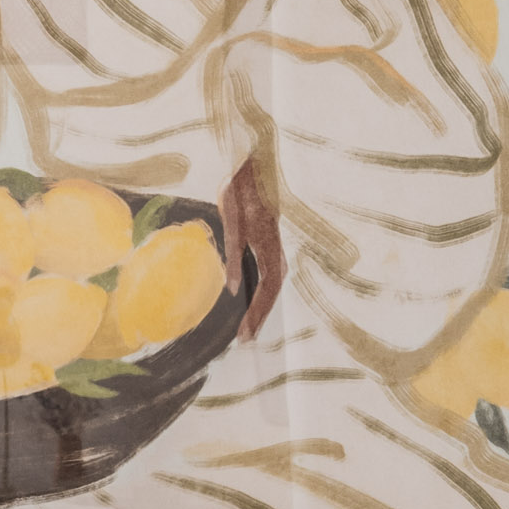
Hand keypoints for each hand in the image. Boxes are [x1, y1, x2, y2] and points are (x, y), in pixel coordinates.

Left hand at [218, 154, 283, 341]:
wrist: (254, 168)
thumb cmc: (241, 191)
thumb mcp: (232, 222)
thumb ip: (233, 255)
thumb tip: (231, 289)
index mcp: (269, 249)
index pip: (266, 291)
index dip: (256, 315)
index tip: (245, 334)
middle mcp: (277, 253)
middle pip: (271, 293)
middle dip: (260, 317)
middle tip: (246, 340)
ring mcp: (276, 249)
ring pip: (272, 286)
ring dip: (261, 307)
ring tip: (250, 327)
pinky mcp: (270, 245)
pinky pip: (269, 277)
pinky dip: (261, 293)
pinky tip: (252, 300)